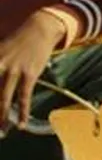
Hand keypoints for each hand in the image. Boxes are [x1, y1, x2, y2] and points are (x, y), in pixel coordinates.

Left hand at [0, 12, 65, 129]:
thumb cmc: (17, 41)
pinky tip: (21, 123)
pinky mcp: (30, 73)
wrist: (39, 28)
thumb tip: (0, 84)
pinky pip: (24, 97)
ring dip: (1, 117)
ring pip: (3, 98)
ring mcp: (14, 70)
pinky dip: (22, 112)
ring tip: (1, 130)